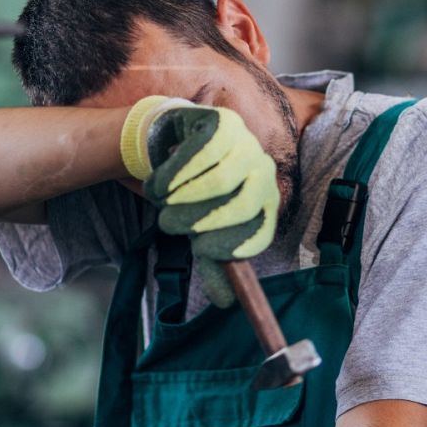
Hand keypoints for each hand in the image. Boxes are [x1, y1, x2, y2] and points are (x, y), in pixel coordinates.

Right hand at [120, 96, 279, 307]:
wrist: (169, 148)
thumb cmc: (190, 196)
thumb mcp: (200, 232)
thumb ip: (212, 263)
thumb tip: (224, 303)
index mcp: (266, 203)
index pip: (259, 233)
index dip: (228, 246)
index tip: (199, 250)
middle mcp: (264, 172)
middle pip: (240, 206)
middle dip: (197, 221)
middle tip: (167, 225)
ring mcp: (248, 144)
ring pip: (218, 180)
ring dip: (180, 196)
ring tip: (162, 200)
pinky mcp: (224, 122)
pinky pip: (200, 152)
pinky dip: (173, 172)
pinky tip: (160, 179)